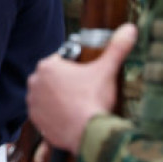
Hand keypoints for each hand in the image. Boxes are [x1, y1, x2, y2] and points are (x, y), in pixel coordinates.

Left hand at [26, 24, 137, 153]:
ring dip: (59, 99)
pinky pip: (44, 113)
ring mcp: (32, 101)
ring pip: (47, 96)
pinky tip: (70, 117)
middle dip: (66, 84)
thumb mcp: (107, 70)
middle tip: (84, 93)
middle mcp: (35, 82)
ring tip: (78, 105)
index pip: (61, 61)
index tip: (86, 78)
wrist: (88, 133)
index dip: (76, 69)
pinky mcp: (34, 119)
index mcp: (47, 66)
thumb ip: (117, 48)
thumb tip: (129, 28)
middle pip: (53, 79)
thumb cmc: (94, 99)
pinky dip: (54, 114)